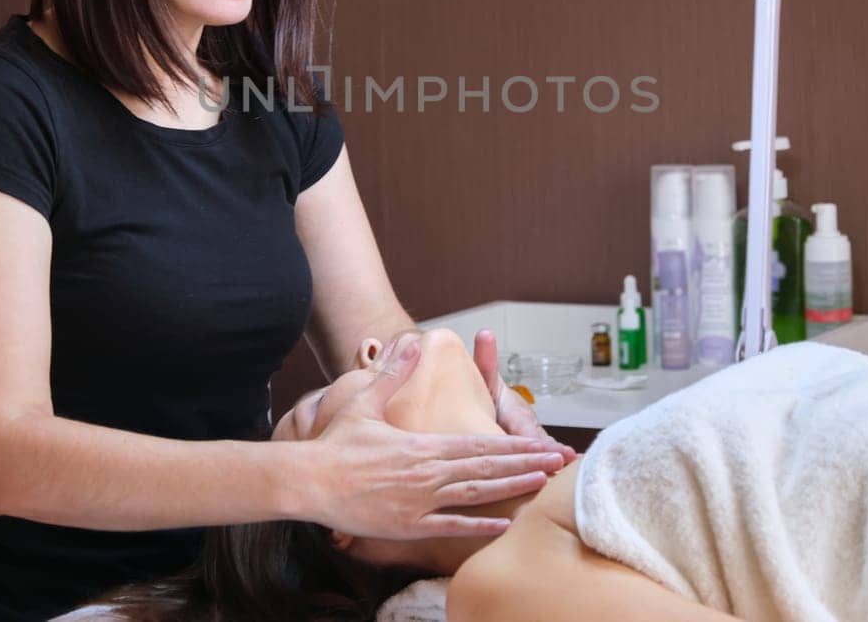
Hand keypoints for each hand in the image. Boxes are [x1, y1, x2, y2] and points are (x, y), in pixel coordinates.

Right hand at [307, 338, 566, 538]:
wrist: (310, 480)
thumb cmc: (337, 444)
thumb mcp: (366, 400)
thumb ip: (393, 372)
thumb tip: (412, 341)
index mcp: (423, 444)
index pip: (479, 443)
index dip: (514, 444)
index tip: (540, 443)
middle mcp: (427, 472)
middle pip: (486, 468)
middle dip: (525, 464)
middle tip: (557, 462)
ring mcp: (419, 501)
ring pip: (475, 494)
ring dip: (510, 488)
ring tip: (541, 483)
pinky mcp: (406, 526)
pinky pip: (448, 526)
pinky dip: (477, 527)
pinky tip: (501, 525)